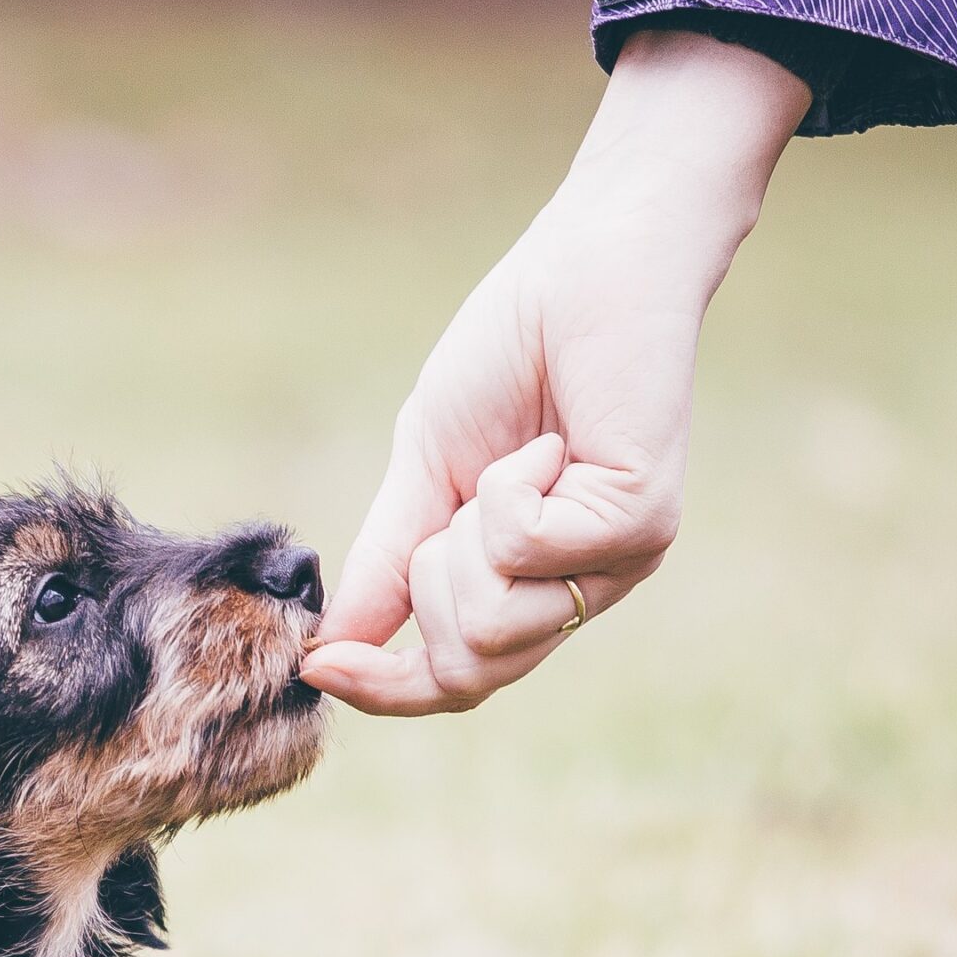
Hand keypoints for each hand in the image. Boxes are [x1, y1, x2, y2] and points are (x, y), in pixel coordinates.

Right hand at [301, 31, 810, 714]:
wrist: (587, 267)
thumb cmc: (512, 355)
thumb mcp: (425, 471)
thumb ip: (387, 564)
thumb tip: (326, 650)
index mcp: (532, 587)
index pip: (456, 680)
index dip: (382, 689)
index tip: (316, 665)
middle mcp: (583, 591)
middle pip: (466, 670)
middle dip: (428, 584)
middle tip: (460, 501)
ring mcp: (619, 564)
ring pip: (492, 625)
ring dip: (467, 537)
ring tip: (511, 464)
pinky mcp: (640, 525)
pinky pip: (524, 550)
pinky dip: (508, 488)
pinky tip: (550, 441)